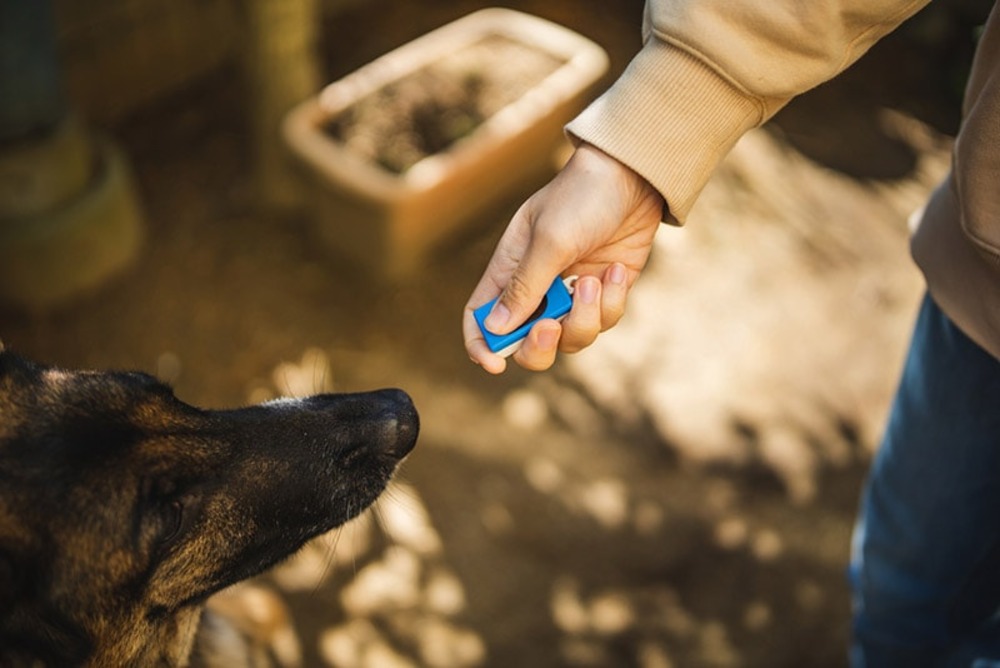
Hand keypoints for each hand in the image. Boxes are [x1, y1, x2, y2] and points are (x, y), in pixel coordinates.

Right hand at [463, 143, 664, 373]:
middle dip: (539, 345)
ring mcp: (573, 292)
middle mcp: (538, 287)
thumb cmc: (581, 196)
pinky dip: (612, 302)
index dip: (481, 344)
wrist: (634, 174)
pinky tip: (618, 269)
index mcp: (509, 269)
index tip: (494, 363)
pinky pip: (604, 320)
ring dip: (585, 318)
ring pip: (571, 338)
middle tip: (553, 327)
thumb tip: (496, 329)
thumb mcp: (550, 240)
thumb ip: (525, 287)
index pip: (481, 317)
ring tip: (597, 281)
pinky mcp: (605, 292)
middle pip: (527, 342)